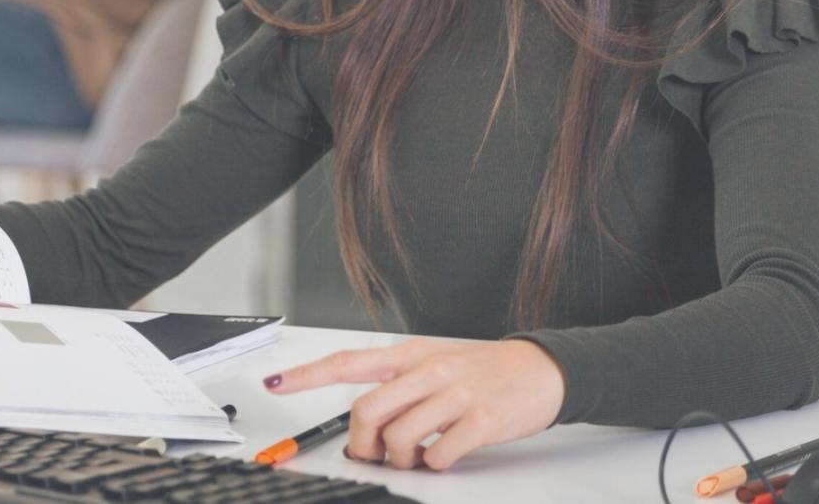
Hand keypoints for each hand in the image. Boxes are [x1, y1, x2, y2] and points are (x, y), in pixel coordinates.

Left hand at [265, 338, 565, 470]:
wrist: (541, 369)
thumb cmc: (484, 371)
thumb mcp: (436, 365)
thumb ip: (400, 387)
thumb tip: (365, 425)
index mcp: (412, 355)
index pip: (348, 362)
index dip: (307, 375)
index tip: (276, 382)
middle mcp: (429, 370)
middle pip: (367, 411)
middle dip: (363, 442)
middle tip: (376, 453)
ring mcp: (455, 394)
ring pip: (398, 438)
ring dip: (400, 459)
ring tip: (418, 456)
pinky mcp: (480, 421)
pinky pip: (438, 454)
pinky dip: (434, 464)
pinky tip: (444, 456)